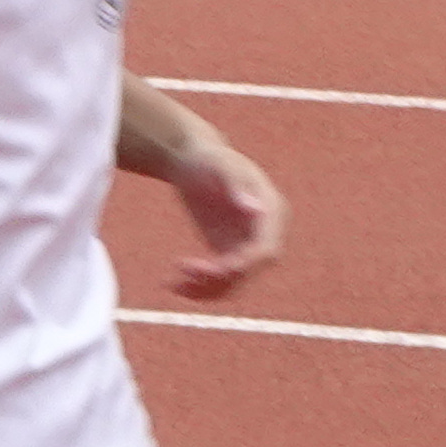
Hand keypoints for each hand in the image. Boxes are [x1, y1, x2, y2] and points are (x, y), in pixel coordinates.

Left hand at [161, 141, 286, 299]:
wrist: (192, 160)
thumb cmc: (208, 157)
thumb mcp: (221, 165)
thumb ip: (238, 186)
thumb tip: (256, 210)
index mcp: (271, 210)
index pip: (266, 249)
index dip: (245, 264)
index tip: (218, 269)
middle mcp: (264, 232)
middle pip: (250, 271)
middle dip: (219, 278)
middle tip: (185, 269)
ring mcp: (246, 245)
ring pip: (233, 283)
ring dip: (206, 289)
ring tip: (175, 282)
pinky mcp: (229, 253)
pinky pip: (219, 281)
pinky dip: (198, 289)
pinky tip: (174, 285)